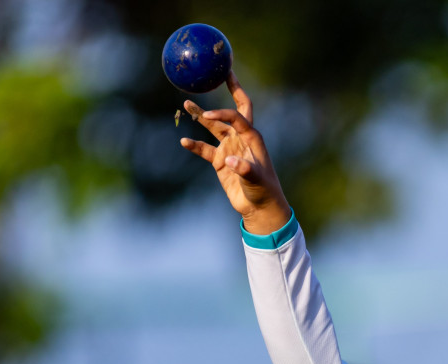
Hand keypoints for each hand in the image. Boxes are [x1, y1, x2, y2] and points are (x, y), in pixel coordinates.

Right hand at [179, 71, 290, 233]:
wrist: (259, 207)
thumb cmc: (263, 191)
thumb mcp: (256, 180)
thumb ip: (245, 170)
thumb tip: (231, 161)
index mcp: (252, 137)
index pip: (237, 116)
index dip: (223, 113)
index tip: (209, 115)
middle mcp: (241, 138)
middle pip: (234, 110)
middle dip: (231, 90)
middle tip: (221, 72)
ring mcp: (230, 148)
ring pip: (213, 127)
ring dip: (200, 116)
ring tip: (185, 103)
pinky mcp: (221, 161)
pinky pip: (204, 149)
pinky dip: (194, 146)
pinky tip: (183, 142)